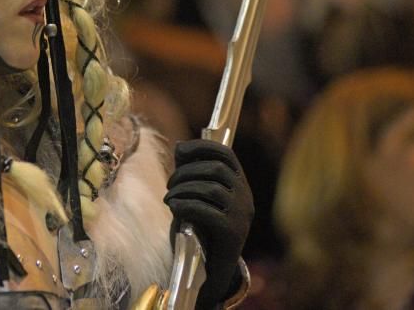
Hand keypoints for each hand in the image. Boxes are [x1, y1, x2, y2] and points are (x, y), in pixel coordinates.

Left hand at [164, 140, 252, 308]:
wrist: (210, 266)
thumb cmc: (200, 225)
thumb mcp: (197, 195)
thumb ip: (191, 172)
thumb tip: (180, 146)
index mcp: (239, 184)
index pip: (226, 154)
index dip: (203, 147)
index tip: (179, 150)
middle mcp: (245, 197)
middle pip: (216, 169)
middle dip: (186, 172)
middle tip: (169, 184)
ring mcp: (241, 215)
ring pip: (211, 188)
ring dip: (183, 188)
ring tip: (168, 198)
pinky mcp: (232, 233)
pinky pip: (207, 211)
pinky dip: (186, 204)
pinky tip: (174, 207)